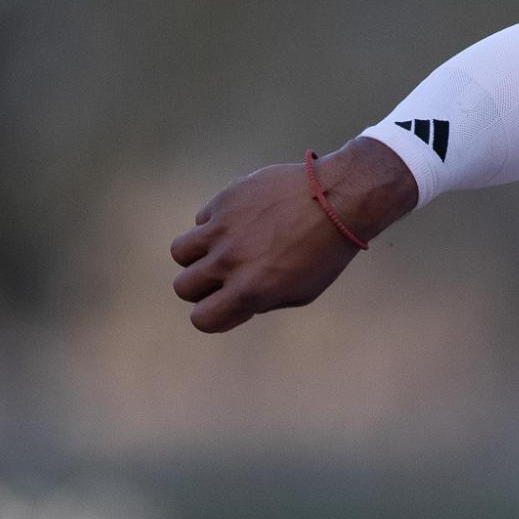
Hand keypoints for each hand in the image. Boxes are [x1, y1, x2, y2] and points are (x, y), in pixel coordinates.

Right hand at [169, 138, 415, 332]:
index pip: (202, 319)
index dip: (213, 314)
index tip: (228, 303)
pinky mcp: (224, 200)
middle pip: (183, 287)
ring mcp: (222, 229)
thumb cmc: (326, 251)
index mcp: (250, 291)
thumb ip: (260, 300)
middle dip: (202, 286)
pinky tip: (245, 220)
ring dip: (198, 254)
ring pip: (180, 251)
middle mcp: (229, 261)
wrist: (338, 199)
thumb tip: (232, 300)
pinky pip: (202, 219)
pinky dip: (215, 224)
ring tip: (225, 247)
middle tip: (225, 275)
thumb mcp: (301, 292)